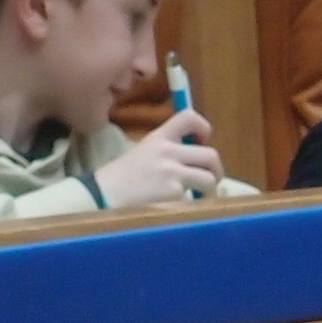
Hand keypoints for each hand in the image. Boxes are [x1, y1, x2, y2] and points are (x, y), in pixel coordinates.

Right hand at [98, 112, 223, 206]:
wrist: (105, 194)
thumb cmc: (122, 177)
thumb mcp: (144, 152)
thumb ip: (166, 150)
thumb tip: (192, 157)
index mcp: (159, 136)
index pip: (189, 117)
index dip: (204, 127)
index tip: (203, 141)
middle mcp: (167, 150)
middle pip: (210, 154)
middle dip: (216, 169)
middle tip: (211, 178)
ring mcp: (171, 171)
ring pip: (209, 177)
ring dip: (210, 189)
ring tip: (201, 196)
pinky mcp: (173, 191)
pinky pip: (196, 196)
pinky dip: (195, 203)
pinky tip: (183, 205)